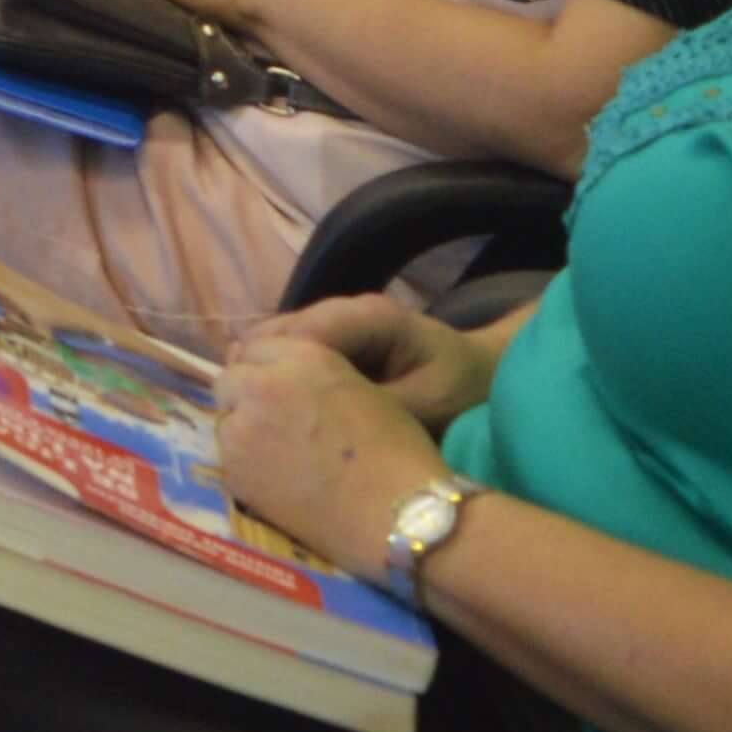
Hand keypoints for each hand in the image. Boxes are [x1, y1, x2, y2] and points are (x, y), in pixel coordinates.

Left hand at [215, 319, 472, 565]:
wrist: (398, 515)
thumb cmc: (397, 453)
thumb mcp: (360, 389)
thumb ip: (309, 374)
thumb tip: (271, 372)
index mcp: (302, 357)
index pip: (257, 348)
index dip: (269, 371)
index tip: (283, 393)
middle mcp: (262, 385)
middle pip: (231, 380)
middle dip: (247, 396)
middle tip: (278, 425)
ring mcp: (241, 429)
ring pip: (226, 420)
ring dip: (244, 430)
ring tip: (282, 456)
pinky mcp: (234, 472)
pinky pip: (229, 459)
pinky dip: (247, 465)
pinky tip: (280, 481)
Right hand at [237, 286, 502, 427]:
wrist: (482, 378)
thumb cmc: (460, 393)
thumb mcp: (426, 406)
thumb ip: (372, 405)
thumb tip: (313, 416)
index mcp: (371, 318)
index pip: (304, 334)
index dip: (276, 370)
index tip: (263, 414)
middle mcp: (346, 310)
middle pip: (278, 333)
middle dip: (260, 373)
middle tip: (249, 421)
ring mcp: (335, 322)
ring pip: (274, 342)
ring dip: (263, 376)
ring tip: (255, 419)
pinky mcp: (329, 340)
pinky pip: (286, 353)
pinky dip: (275, 378)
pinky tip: (273, 411)